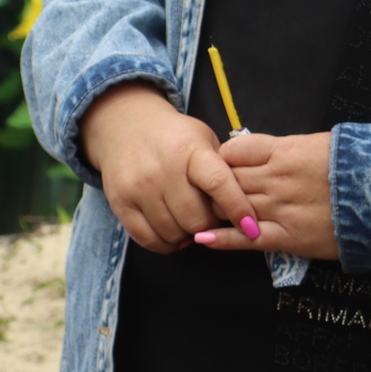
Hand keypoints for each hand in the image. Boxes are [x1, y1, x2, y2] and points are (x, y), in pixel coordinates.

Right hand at [79, 83, 258, 253]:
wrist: (125, 126)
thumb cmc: (174, 137)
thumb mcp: (203, 140)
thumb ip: (222, 169)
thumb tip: (240, 209)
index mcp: (189, 151)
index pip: (219, 184)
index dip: (237, 209)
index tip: (250, 227)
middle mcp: (162, 170)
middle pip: (195, 219)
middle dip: (209, 225)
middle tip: (210, 219)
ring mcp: (138, 189)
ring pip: (173, 233)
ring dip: (187, 236)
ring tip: (189, 224)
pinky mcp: (120, 203)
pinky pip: (148, 239)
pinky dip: (165, 244)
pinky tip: (172, 234)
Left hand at [193, 133, 338, 259]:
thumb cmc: (361, 165)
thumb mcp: (322, 144)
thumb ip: (287, 149)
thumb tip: (262, 152)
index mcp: (285, 151)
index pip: (234, 151)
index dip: (224, 160)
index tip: (224, 168)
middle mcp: (276, 179)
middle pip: (227, 181)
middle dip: (217, 187)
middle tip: (213, 194)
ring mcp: (280, 209)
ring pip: (232, 208)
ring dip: (220, 211)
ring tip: (212, 214)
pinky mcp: (288, 237)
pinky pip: (246, 238)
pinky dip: (222, 239)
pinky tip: (203, 238)